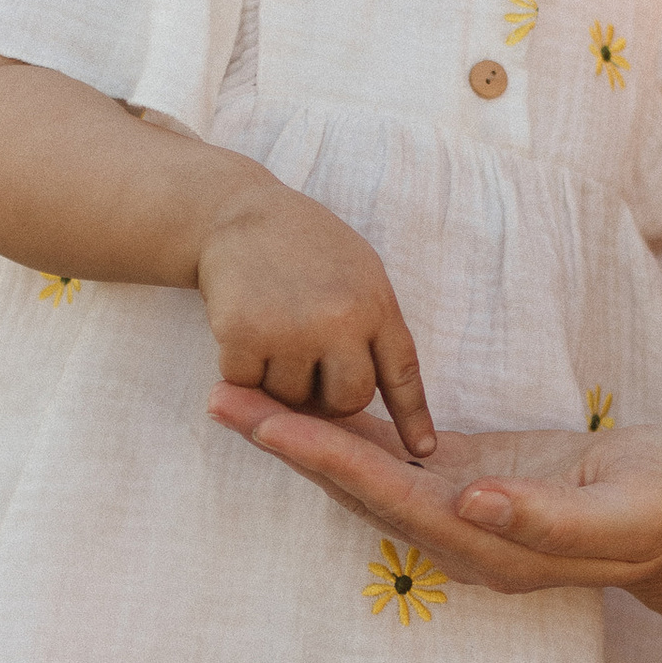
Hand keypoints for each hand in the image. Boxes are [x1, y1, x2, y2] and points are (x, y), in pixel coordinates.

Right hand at [194, 180, 436, 458]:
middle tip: (307, 365)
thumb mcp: (359, 272)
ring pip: (294, 400)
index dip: (413, 417)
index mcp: (375, 304)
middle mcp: (339, 320)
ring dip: (280, 381)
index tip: (424, 449)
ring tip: (274, 332)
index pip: (402, 372)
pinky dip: (242, 371)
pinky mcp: (244, 336)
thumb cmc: (304, 246)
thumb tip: (381, 393)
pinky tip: (244, 333)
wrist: (237, 213)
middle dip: (328, 397)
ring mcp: (291, 330)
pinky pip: (249, 388)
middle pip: (346, 402)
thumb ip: (372, 325)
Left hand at [208, 388, 661, 609]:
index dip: (326, 459)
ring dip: (301, 436)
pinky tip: (304, 405)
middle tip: (218, 399)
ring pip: (361, 471)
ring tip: (238, 399)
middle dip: (286, 444)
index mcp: (486, 538)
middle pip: (352, 486)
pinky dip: (344, 431)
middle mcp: (456, 530)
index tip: (269, 426)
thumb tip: (472, 503)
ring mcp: (457, 508)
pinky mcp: (468, 480)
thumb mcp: (621, 513)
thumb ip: (545, 518)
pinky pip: (390, 458)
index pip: (387, 496)